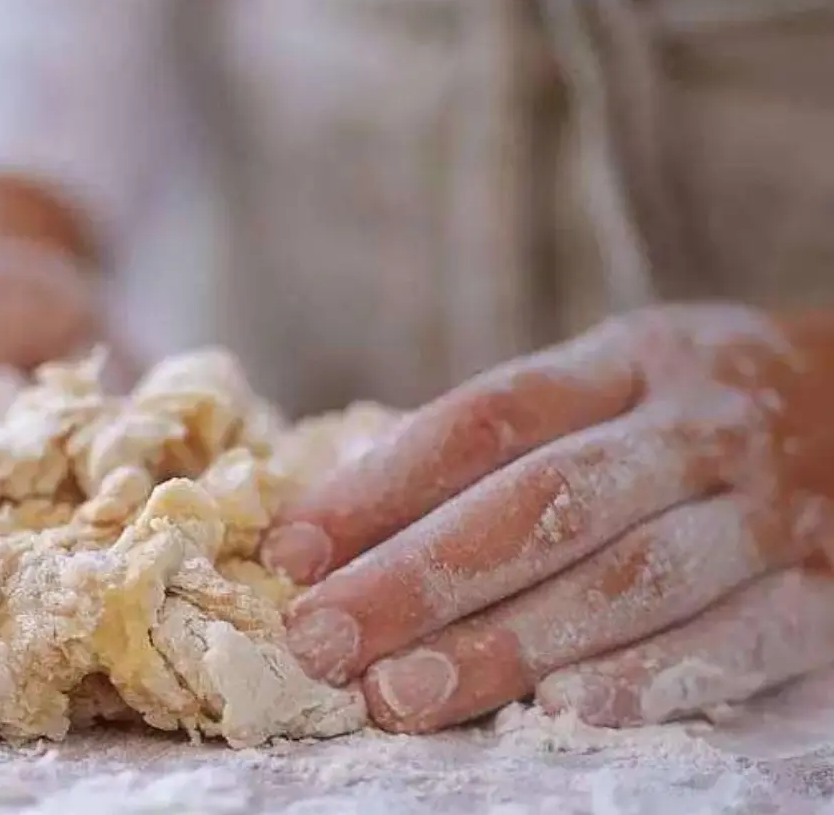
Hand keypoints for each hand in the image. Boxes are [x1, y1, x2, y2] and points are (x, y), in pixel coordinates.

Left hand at [262, 305, 833, 731]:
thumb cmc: (688, 413)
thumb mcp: (607, 385)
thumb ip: (496, 443)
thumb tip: (343, 517)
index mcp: (626, 362)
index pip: (484, 418)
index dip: (380, 486)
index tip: (293, 551)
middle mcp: (694, 427)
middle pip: (542, 502)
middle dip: (420, 577)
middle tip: (323, 639)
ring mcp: (766, 508)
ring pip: (628, 579)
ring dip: (508, 642)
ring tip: (404, 695)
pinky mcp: (824, 587)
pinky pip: (738, 639)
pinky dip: (648, 678)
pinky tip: (563, 712)